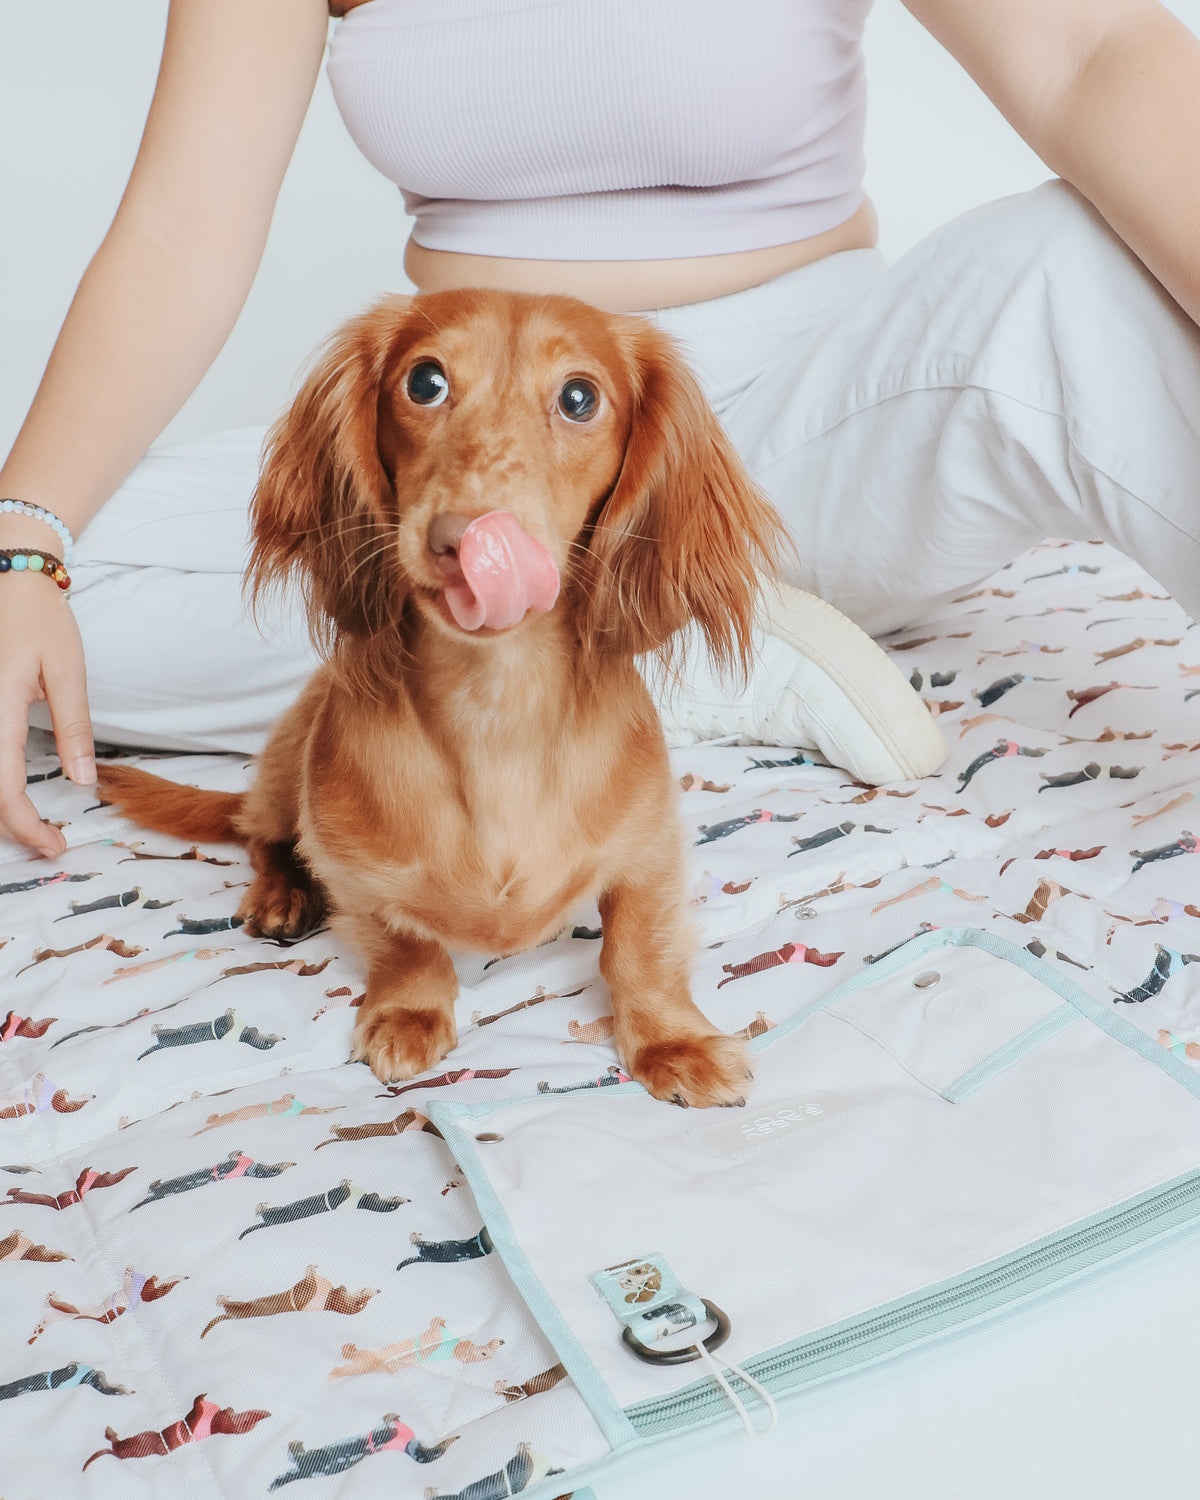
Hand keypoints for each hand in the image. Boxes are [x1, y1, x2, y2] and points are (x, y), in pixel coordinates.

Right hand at [0, 572, 94, 858]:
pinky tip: (13, 795)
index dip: (25, 826)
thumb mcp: (68, 671)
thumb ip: (74, 728)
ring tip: (34, 826)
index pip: (3, 788)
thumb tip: (84, 780)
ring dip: (0, 807)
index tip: (55, 846)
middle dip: (12, 825)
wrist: (9, 577)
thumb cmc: (41, 619)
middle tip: (49, 843)